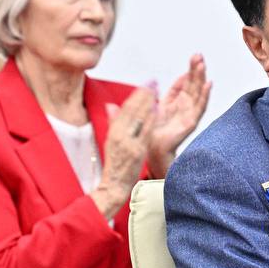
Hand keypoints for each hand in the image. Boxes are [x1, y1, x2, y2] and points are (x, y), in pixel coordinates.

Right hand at [92, 87, 157, 218]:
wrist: (114, 185)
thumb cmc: (115, 164)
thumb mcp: (111, 142)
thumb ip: (114, 123)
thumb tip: (111, 105)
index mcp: (114, 132)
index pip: (125, 109)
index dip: (136, 95)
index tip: (145, 84)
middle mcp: (120, 136)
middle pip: (132, 111)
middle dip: (143, 95)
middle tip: (154, 82)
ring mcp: (129, 143)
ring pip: (139, 119)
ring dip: (149, 103)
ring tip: (157, 91)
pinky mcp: (137, 152)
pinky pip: (145, 133)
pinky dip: (151, 120)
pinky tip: (157, 110)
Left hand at [147, 54, 211, 175]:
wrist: (151, 148)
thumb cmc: (151, 130)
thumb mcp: (153, 105)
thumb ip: (158, 93)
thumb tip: (164, 80)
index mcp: (175, 101)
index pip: (185, 83)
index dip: (189, 71)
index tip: (194, 58)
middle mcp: (184, 106)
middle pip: (193, 85)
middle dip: (196, 70)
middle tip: (199, 55)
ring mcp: (189, 114)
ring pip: (197, 93)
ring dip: (201, 78)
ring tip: (203, 65)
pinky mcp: (191, 122)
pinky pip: (200, 107)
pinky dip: (205, 96)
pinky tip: (208, 85)